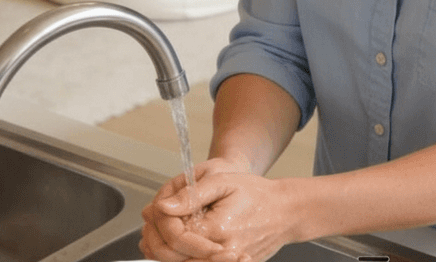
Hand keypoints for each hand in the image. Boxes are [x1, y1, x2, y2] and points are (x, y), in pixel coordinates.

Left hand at [140, 159, 299, 261]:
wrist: (285, 212)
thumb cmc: (257, 194)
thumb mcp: (223, 182)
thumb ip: (191, 194)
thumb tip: (163, 207)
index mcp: (216, 231)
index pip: (174, 236)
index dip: (159, 223)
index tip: (155, 208)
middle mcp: (220, 254)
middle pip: (172, 257)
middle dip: (156, 238)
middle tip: (149, 221)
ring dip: (164, 250)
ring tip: (154, 232)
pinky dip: (179, 257)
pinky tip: (172, 245)